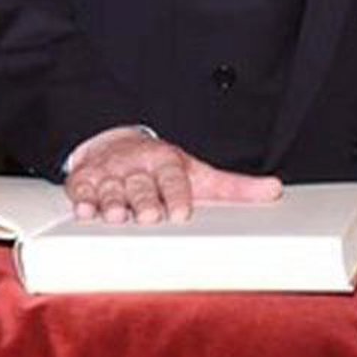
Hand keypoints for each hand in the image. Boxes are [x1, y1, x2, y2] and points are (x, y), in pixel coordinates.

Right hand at [65, 127, 281, 223]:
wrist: (115, 141)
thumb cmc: (161, 167)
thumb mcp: (197, 172)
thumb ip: (232, 185)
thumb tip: (275, 189)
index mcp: (165, 160)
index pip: (172, 176)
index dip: (176, 193)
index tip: (181, 211)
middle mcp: (136, 165)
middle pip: (140, 184)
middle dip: (143, 199)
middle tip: (148, 215)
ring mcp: (109, 171)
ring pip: (110, 186)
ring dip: (111, 200)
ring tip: (115, 214)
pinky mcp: (85, 178)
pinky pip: (81, 188)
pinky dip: (82, 198)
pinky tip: (85, 209)